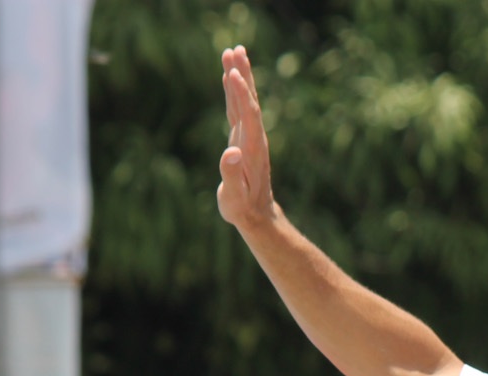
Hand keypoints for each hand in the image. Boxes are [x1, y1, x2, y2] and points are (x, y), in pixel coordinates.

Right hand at [218, 45, 276, 230]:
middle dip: (242, 75)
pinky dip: (234, 90)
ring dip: (239, 76)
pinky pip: (239, 108)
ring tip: (233, 52)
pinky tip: (230, 76)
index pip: (248, 114)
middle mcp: (254, 137)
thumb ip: (231, 175)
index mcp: (252, 148)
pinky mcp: (243, 137)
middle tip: (236, 49)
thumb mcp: (234, 197)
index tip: (232, 72)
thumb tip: (232, 152)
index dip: (240, 94)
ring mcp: (249, 136)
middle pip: (248, 100)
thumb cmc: (243, 208)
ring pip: (244, 100)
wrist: (257, 215)